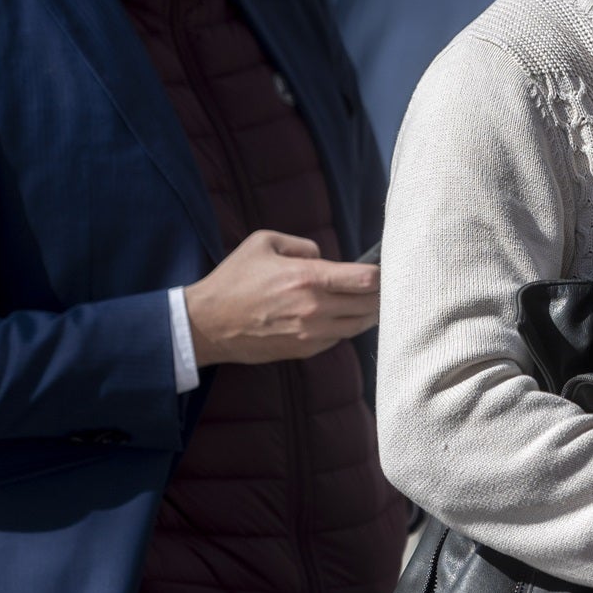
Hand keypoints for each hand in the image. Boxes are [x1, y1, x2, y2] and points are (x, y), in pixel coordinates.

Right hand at [184, 230, 379, 366]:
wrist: (208, 324)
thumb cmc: (233, 280)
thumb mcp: (264, 242)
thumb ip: (302, 245)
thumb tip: (323, 256)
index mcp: (309, 278)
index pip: (366, 279)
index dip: (381, 273)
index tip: (382, 267)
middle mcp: (316, 308)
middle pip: (370, 304)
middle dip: (381, 293)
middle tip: (385, 285)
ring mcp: (312, 333)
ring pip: (360, 325)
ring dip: (370, 313)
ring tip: (373, 301)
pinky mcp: (305, 350)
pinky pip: (339, 338)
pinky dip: (347, 327)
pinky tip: (345, 316)